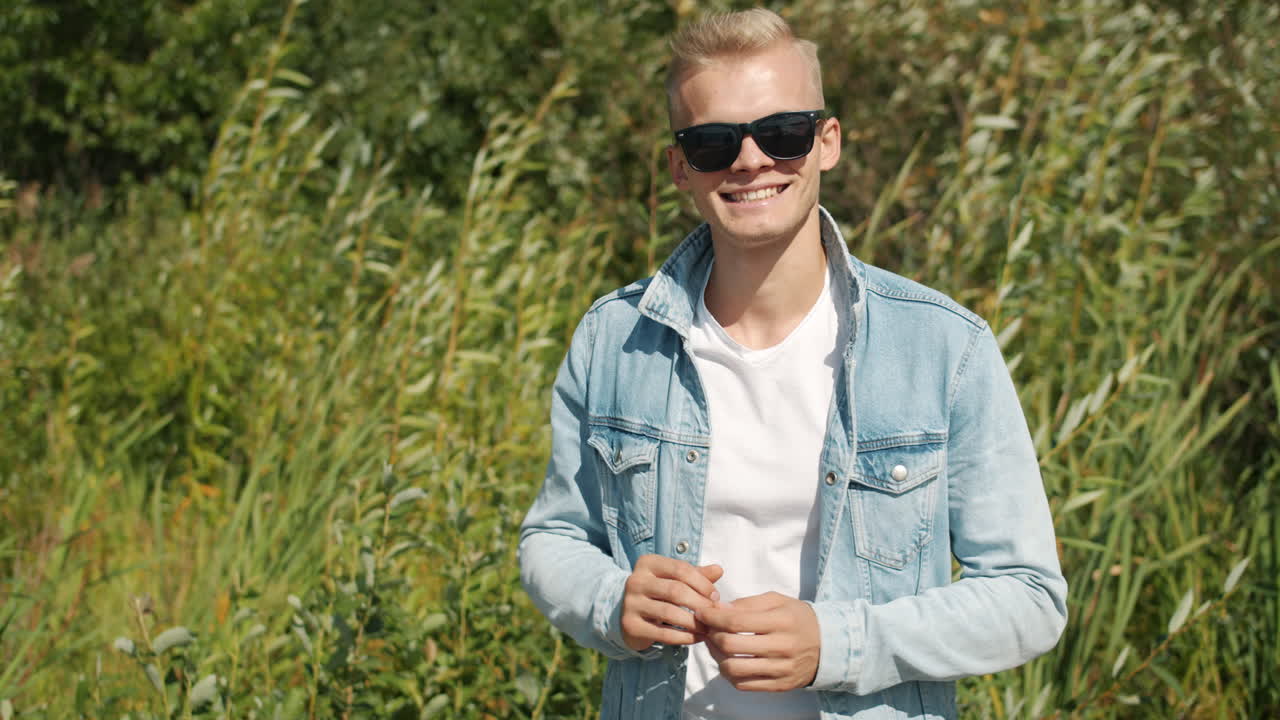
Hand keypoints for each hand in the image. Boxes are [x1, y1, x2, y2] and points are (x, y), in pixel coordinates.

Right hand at [620, 555, 722, 650]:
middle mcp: (636, 581)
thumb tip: (719, 570)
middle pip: (675, 590)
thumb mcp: (675, 580)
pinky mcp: (630, 625)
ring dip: (694, 623)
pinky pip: (663, 633)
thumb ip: (697, 575)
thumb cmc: (658, 594)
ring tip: (708, 628)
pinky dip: (684, 637)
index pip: (681, 569)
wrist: (628, 615)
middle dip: (699, 604)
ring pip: (669, 613)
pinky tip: (696, 638)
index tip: (716, 597)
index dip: (702, 583)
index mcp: (647, 563)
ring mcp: (630, 603)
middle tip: (714, 615)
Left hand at [695, 591, 820, 691]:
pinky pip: (743, 685)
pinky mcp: (779, 685)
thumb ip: (747, 603)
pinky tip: (729, 661)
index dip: (712, 617)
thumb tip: (718, 609)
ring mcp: (780, 669)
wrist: (829, 645)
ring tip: (716, 646)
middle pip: (730, 645)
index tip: (702, 613)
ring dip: (716, 657)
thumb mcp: (778, 601)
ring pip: (733, 668)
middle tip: (708, 629)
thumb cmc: (798, 618)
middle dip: (711, 635)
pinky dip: (729, 674)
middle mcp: (781, 646)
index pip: (736, 621)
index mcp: (781, 621)